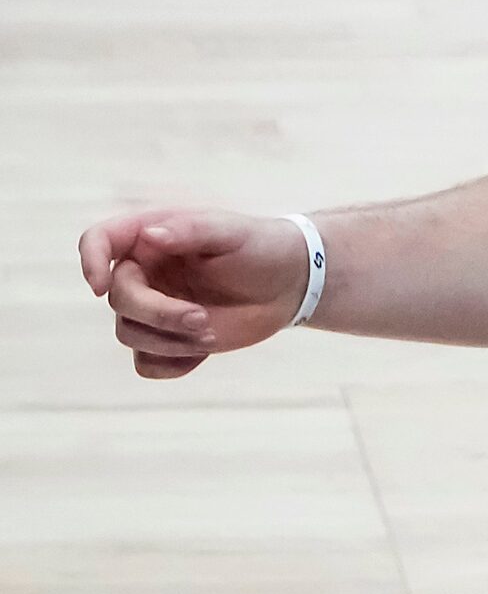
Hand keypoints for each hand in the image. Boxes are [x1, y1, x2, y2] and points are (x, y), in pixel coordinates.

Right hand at [77, 208, 309, 379]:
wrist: (291, 283)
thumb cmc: (261, 247)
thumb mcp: (232, 231)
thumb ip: (191, 229)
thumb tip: (150, 235)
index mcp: (149, 237)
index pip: (99, 241)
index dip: (90, 261)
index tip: (100, 285)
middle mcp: (144, 273)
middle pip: (119, 300)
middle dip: (158, 314)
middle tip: (202, 319)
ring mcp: (153, 308)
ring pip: (129, 334)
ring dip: (169, 341)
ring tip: (212, 334)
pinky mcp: (168, 339)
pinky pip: (146, 363)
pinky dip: (171, 364)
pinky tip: (203, 352)